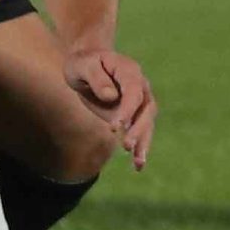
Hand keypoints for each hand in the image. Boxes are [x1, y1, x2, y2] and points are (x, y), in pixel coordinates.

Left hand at [65, 46, 156, 169]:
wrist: (88, 63)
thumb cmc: (83, 63)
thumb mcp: (83, 65)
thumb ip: (96, 78)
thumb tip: (111, 96)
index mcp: (129, 71)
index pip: (133, 92)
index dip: (127, 109)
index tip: (116, 126)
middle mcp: (141, 86)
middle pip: (146, 110)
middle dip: (138, 129)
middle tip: (126, 146)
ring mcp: (140, 102)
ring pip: (147, 124)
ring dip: (143, 144)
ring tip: (138, 164)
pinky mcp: (134, 115)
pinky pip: (140, 132)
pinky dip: (140, 148)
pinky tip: (137, 166)